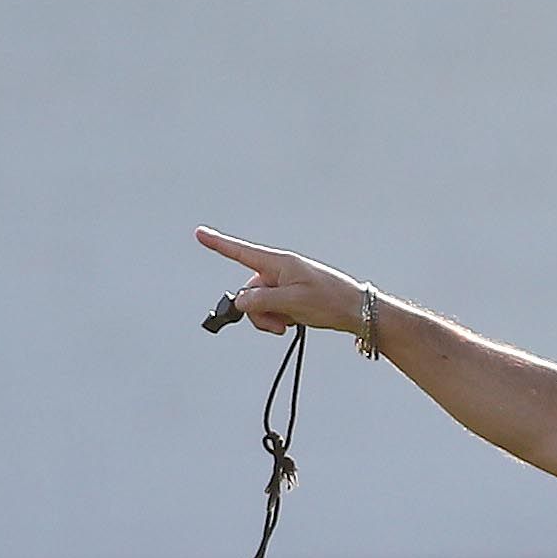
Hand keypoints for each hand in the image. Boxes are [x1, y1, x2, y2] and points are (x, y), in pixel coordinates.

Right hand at [196, 227, 364, 336]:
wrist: (356, 311)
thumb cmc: (331, 301)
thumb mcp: (294, 302)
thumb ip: (263, 301)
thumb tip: (240, 301)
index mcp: (279, 263)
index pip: (242, 252)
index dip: (219, 244)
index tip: (200, 233)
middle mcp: (278, 271)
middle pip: (249, 291)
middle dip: (258, 311)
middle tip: (280, 324)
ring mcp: (283, 285)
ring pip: (258, 304)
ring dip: (269, 319)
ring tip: (289, 323)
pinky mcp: (289, 297)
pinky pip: (271, 310)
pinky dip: (277, 319)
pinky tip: (294, 322)